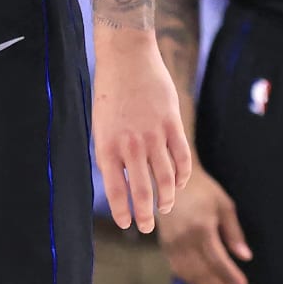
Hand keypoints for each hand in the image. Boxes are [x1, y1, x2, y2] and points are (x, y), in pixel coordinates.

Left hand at [93, 32, 191, 232]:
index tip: (127, 224)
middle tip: (148, 226)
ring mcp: (153, 135)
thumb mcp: (100, 125)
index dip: (123, 212)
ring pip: (166, 179)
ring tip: (165, 207)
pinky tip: (180, 184)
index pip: (116, 190)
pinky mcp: (171, 124)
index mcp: (106, 146)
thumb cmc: (109, 92)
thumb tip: (118, 182)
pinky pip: (182, 158)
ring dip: (167, 198)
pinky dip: (182, 176)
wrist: (126, 57)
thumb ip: (110, 153)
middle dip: (146, 214)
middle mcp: (130, 145)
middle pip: (142, 191)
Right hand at [159, 167, 250, 283]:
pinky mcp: (164, 245)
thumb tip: (245, 257)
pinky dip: (192, 279)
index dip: (231, 276)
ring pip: (189, 274)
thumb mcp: (224, 206)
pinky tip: (204, 281)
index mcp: (201, 228)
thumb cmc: (202, 190)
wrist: (169, 179)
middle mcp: (183, 239)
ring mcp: (171, 243)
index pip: (218, 261)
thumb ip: (234, 233)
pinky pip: (177, 269)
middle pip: (202, 272)